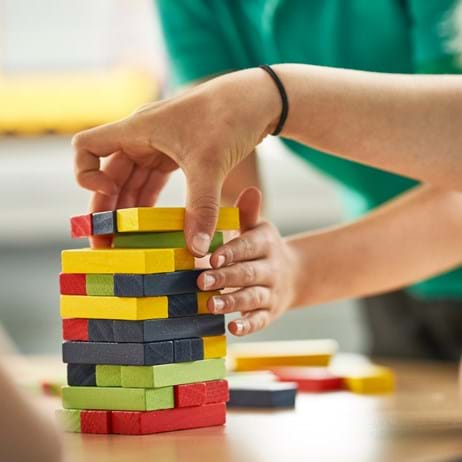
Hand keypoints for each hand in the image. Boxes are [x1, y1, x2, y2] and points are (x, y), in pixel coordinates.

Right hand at [72, 68, 279, 251]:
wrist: (258, 100)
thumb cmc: (229, 117)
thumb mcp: (210, 163)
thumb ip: (201, 207)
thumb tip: (196, 250)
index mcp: (138, 129)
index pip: (87, 146)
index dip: (85, 173)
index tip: (104, 194)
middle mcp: (142, 137)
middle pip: (109, 175)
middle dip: (107, 209)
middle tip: (106, 244)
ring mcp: (159, 147)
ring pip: (132, 182)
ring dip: (128, 210)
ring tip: (126, 243)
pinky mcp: (177, 155)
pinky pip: (153, 182)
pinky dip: (151, 203)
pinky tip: (152, 226)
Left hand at [197, 187, 298, 335]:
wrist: (294, 274)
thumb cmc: (262, 248)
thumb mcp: (258, 229)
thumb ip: (249, 214)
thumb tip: (251, 190)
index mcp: (265, 244)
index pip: (248, 247)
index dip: (232, 252)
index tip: (212, 257)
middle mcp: (271, 268)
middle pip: (248, 273)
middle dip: (225, 278)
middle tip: (201, 281)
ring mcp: (271, 292)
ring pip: (252, 297)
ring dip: (232, 302)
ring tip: (211, 305)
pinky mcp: (270, 312)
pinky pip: (261, 320)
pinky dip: (248, 325)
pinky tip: (232, 329)